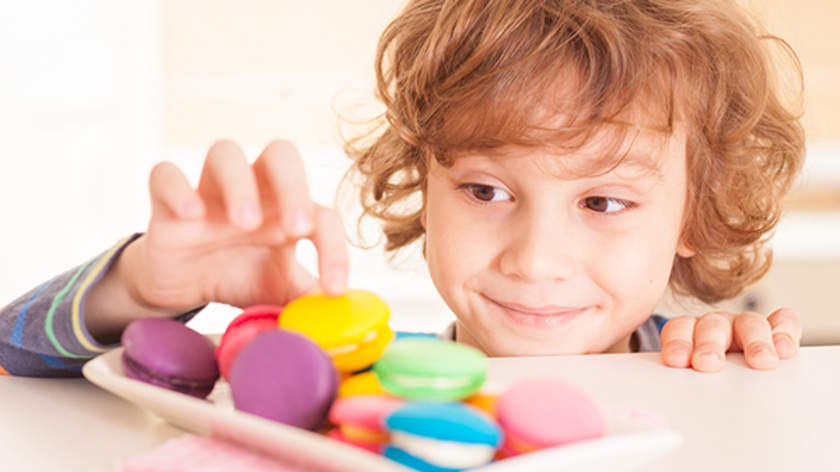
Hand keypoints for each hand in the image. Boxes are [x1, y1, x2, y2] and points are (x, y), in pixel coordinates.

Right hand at [86, 140, 347, 337]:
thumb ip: (309, 299)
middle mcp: (253, 190)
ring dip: (240, 183)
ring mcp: (210, 191)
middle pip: (280, 155)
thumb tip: (345, 319)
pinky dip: (177, 187)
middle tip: (296, 228)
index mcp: (287, 209)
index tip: (333, 289)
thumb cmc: (238, 276)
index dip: (335, 250)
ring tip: (244, 223)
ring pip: (225, 152)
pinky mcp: (167, 201)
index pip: (323, 214)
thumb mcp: (279, 292)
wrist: (182, 286)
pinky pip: (165, 174)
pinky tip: (190, 215)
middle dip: (293, 186)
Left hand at [659, 308, 800, 371]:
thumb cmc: (700, 377)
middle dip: (710, 345)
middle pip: (713, 327)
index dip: (677, 342)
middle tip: (708, 364)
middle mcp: (716, 326)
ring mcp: (744, 327)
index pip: (679, 329)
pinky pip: (783, 322)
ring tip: (760, 361)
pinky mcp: (773, 332)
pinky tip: (785, 350)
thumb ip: (674, 380)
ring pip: (749, 324)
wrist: (723, 375)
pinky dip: (784, 333)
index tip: (675, 360)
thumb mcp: (686, 377)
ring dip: (755, 342)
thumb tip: (662, 393)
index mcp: (689, 332)